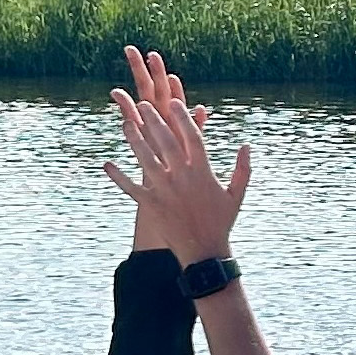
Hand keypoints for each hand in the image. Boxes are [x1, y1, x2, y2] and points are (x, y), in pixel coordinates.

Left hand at [106, 45, 247, 260]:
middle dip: (154, 120)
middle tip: (143, 104)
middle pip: (165, 142)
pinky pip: (131, 187)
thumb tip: (247, 146)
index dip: (182, 117)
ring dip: (135, 140)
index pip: (192, 137)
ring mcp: (164, 191)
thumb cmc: (221, 222)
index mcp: (203, 172)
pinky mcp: (151, 204)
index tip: (173, 102)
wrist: (203, 252)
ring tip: (126, 124)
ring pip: (145, 159)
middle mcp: (182, 178)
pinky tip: (108, 164)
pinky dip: (118, 176)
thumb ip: (243, 169)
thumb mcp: (236, 195)